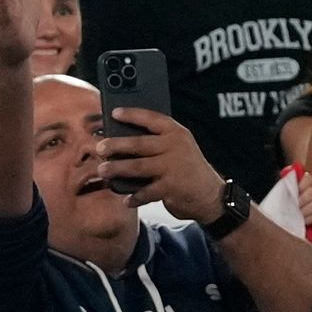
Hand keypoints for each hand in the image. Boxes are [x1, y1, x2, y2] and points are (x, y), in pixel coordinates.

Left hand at [92, 106, 225, 224]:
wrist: (212, 196)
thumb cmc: (189, 169)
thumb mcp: (180, 148)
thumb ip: (158, 142)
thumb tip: (123, 140)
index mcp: (176, 133)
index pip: (151, 118)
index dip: (132, 114)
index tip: (114, 113)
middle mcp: (175, 146)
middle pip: (138, 143)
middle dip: (116, 145)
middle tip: (99, 148)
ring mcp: (173, 167)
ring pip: (137, 166)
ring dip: (117, 169)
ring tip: (102, 170)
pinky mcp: (171, 187)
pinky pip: (145, 192)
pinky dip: (134, 196)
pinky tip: (125, 199)